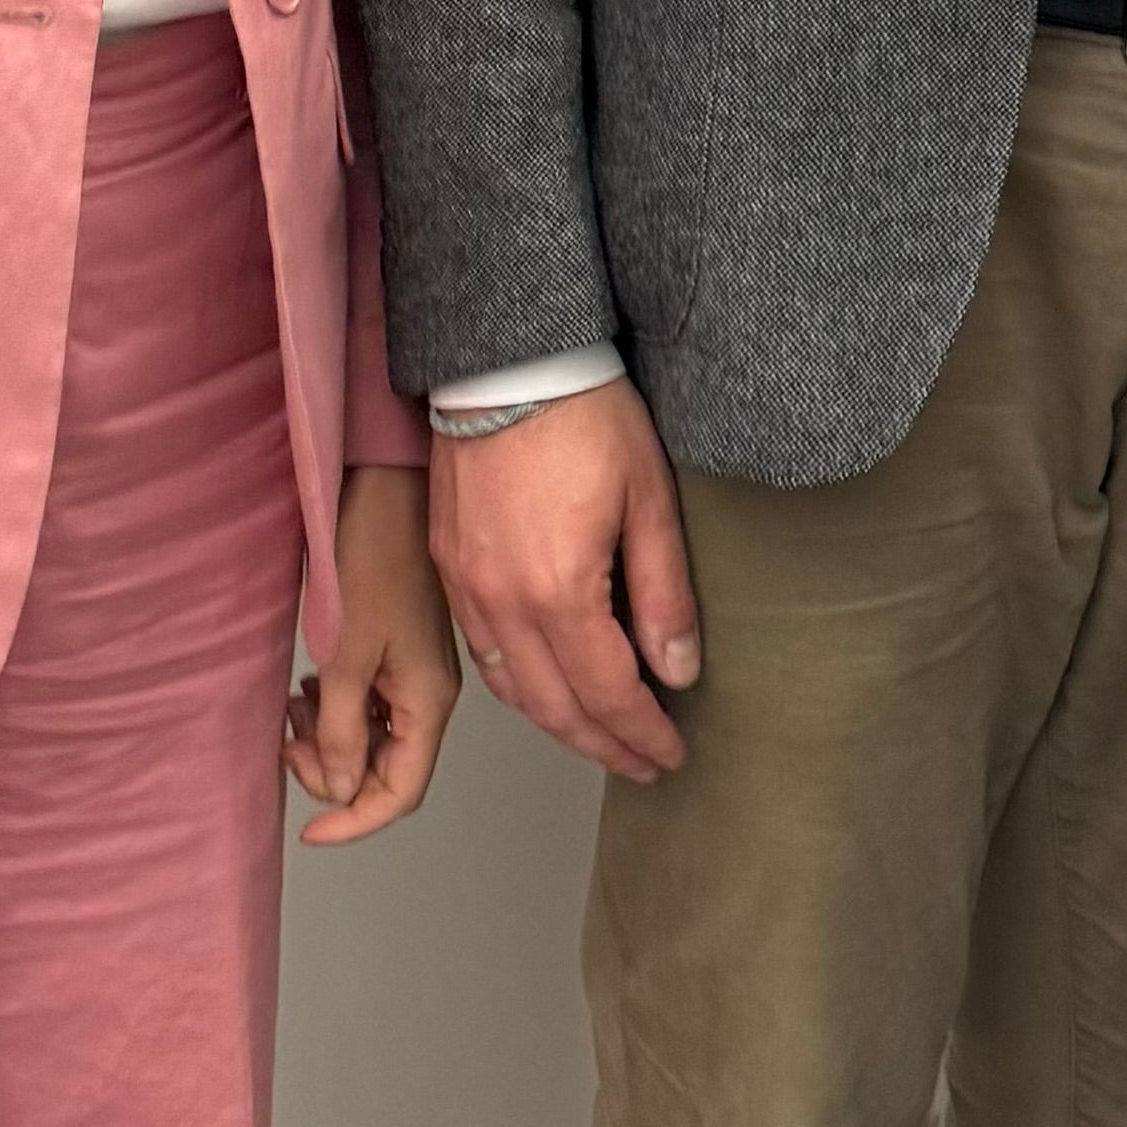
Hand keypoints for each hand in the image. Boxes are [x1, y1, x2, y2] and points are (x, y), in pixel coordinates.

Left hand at [287, 463, 457, 844]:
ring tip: (296, 704)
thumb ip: (344, 731)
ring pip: (373, 736)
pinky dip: (336, 707)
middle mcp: (429, 693)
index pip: (399, 793)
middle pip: (385, 768)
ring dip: (330, 736)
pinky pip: (369, 702)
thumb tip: (339, 786)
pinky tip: (311, 683)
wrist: (385, 491)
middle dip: (333, 769)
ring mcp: (415, 670)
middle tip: (289, 741)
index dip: (354, 821)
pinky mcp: (399, 648)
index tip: (307, 830)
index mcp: (429, 701)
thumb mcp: (347, 655)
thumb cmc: (371, 560)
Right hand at [427, 379, 699, 783]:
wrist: (507, 360)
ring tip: (600, 737)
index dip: (642, 734)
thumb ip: (664, 593)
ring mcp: (464, 587)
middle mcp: (501, 603)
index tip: (670, 756)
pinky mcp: (447, 564)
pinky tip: (544, 684)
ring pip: (511, 687)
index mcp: (558, 591)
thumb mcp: (649, 498)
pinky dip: (517, 683)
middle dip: (602, 746)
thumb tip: (679, 671)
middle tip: (642, 766)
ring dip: (558, 723)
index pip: (607, 693)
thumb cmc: (586, 416)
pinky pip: (481, 650)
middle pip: (554, 707)